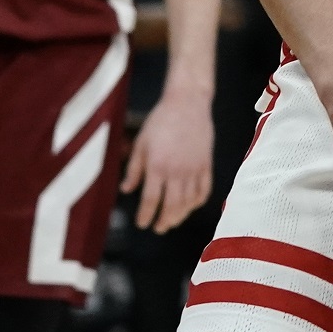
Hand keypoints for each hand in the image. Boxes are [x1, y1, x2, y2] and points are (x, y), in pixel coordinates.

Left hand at [121, 86, 214, 233]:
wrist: (187, 103)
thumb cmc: (160, 121)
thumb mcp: (141, 144)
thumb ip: (134, 170)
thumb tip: (126, 191)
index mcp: (157, 166)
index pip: (150, 200)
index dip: (145, 215)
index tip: (142, 224)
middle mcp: (177, 171)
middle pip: (171, 206)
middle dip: (164, 221)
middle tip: (158, 228)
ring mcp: (194, 169)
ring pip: (189, 202)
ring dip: (180, 215)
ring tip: (172, 221)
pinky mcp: (206, 164)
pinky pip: (204, 190)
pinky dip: (198, 202)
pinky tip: (190, 206)